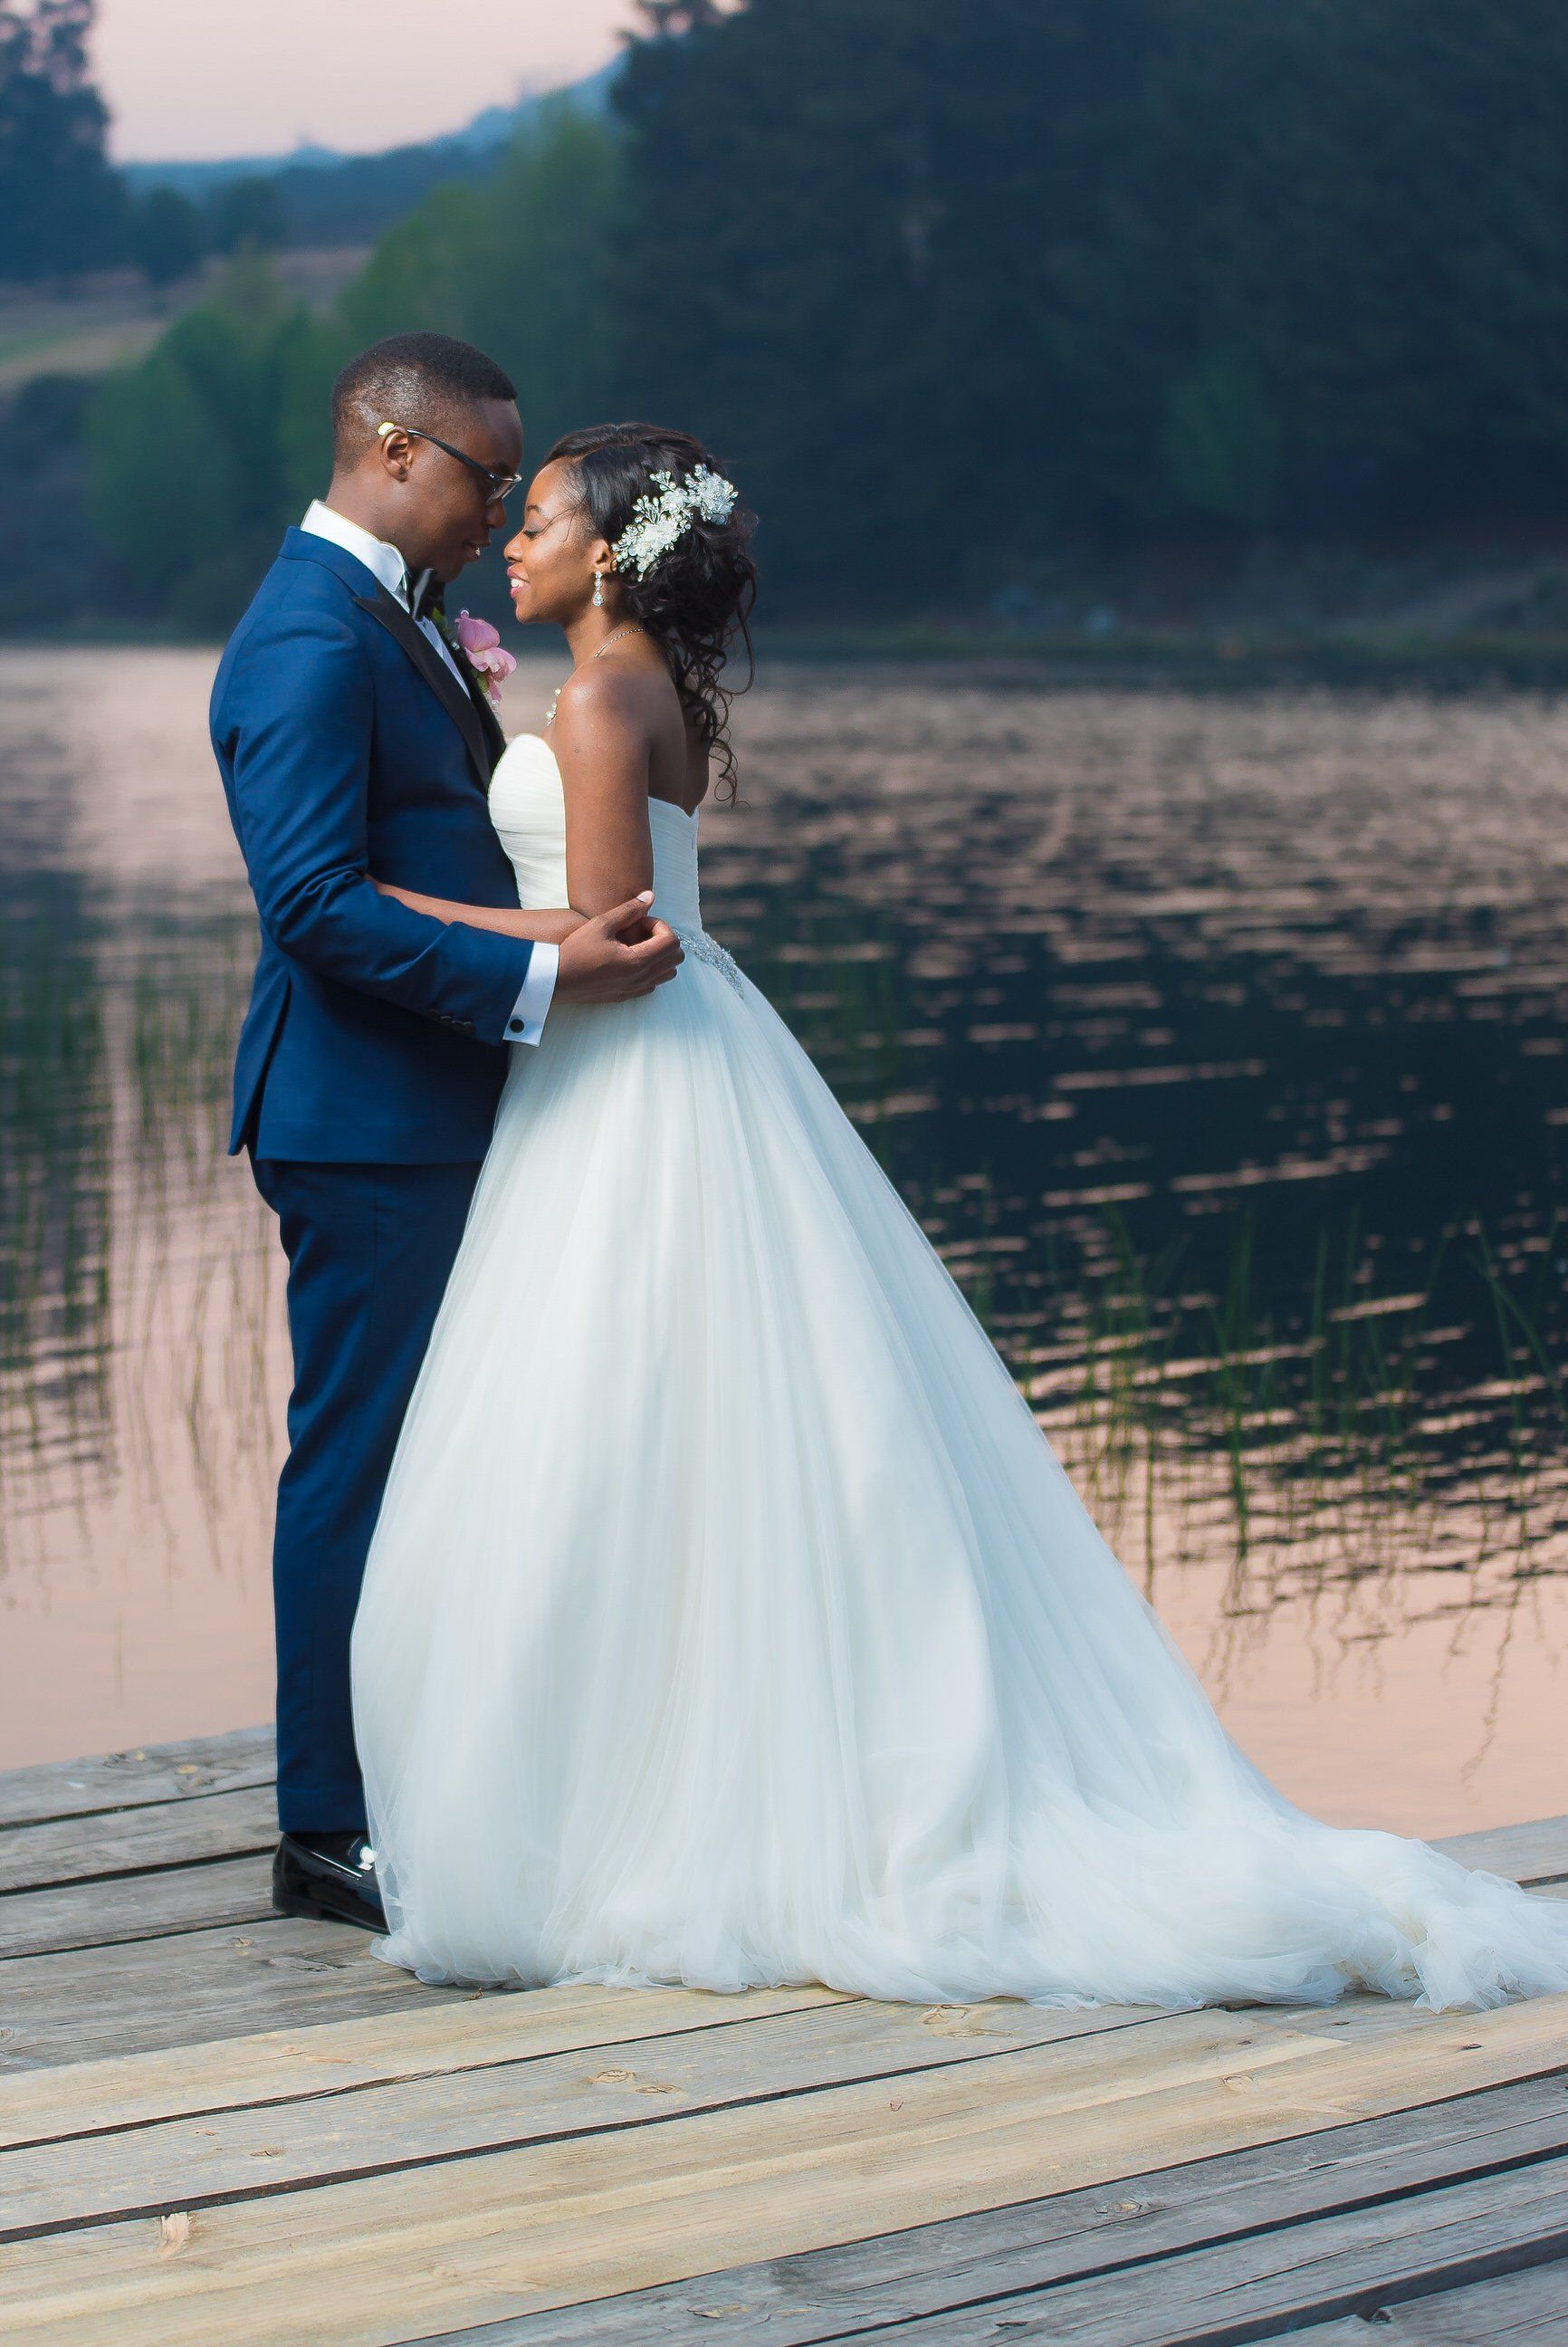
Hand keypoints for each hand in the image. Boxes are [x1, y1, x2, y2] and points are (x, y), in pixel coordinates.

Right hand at [554, 891, 683, 1002]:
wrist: (555, 979)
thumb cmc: (576, 950)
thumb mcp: (601, 924)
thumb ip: (629, 910)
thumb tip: (650, 896)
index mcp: (637, 961)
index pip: (671, 941)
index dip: (659, 925)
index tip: (639, 921)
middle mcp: (641, 979)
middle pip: (675, 958)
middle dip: (664, 939)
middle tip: (641, 931)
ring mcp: (635, 990)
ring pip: (667, 973)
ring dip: (659, 955)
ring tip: (637, 945)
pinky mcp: (627, 996)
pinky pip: (653, 984)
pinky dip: (650, 969)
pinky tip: (629, 959)